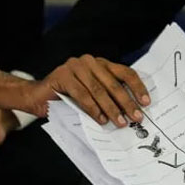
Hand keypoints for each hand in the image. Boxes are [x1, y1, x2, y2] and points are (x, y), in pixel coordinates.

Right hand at [31, 55, 150, 126]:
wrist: (38, 98)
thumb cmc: (68, 98)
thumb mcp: (93, 96)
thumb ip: (108, 98)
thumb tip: (131, 112)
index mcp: (101, 64)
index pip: (124, 73)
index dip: (137, 87)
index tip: (146, 103)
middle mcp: (90, 62)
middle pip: (114, 83)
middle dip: (126, 102)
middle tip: (136, 117)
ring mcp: (75, 66)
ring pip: (99, 90)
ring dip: (111, 108)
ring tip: (119, 122)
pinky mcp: (63, 75)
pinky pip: (82, 94)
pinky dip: (92, 109)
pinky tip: (100, 119)